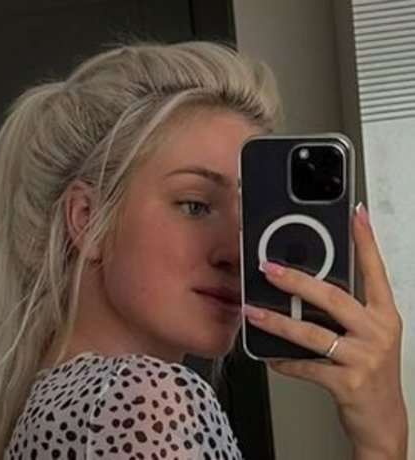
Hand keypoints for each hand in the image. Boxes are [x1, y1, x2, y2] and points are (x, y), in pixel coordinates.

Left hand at [243, 204, 407, 458]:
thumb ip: (344, 311)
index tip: (356, 215)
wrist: (383, 419)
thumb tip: (305, 286)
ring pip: (312, 333)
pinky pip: (306, 366)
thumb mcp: (367, 335)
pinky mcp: (348, 383)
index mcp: (384, 314)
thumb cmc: (370, 369)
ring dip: (277, 322)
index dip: (366, 241)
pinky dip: (284, 360)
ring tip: (252, 311)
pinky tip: (269, 356)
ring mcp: (364, 357)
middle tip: (269, 268)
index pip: (375, 271)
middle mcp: (378, 331)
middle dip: (297, 281)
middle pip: (334, 297)